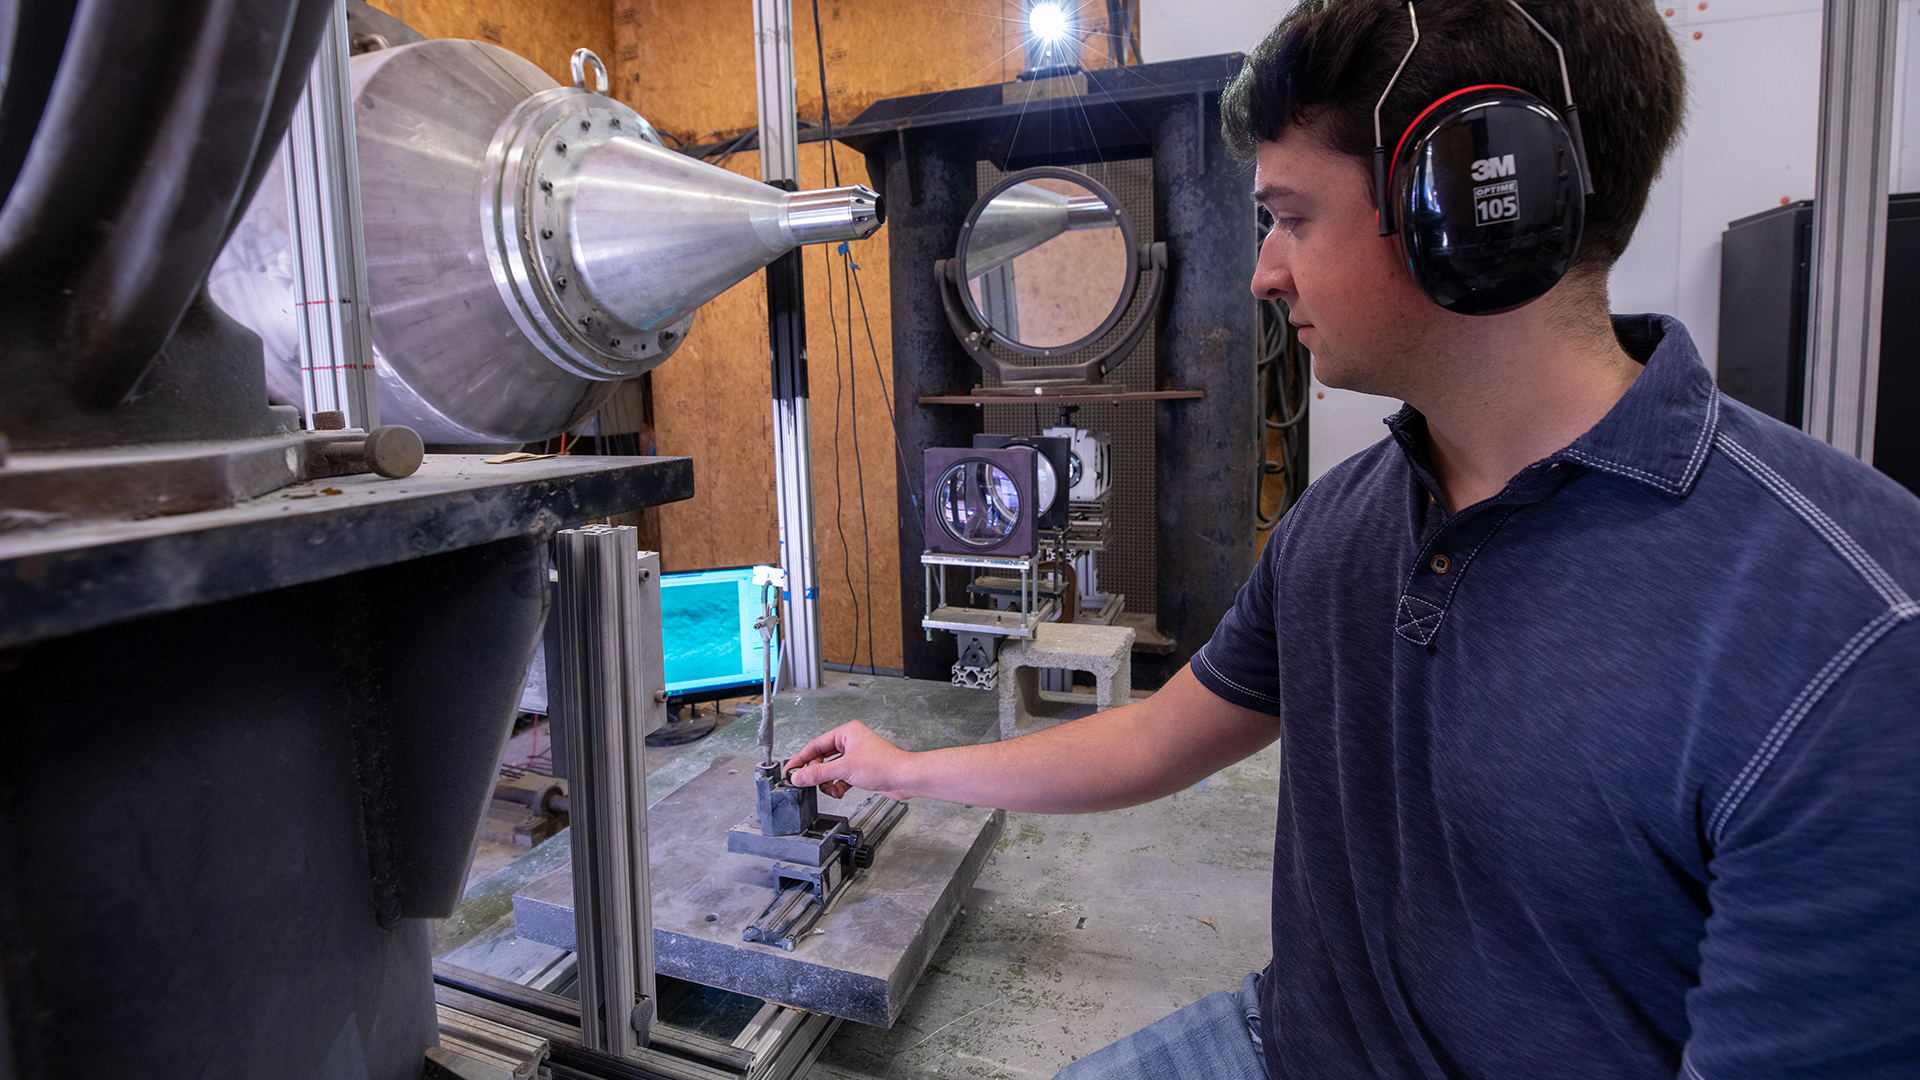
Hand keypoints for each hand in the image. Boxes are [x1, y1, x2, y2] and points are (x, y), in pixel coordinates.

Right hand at [784, 721, 915, 800]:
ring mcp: (856, 756)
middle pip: (822, 758)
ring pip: (831, 769)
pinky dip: (838, 785)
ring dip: (828, 782)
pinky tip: (839, 792)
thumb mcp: (844, 769)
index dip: (801, 759)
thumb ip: (818, 774)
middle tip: (810, 783)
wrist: (904, 778)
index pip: (816, 745)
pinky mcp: (860, 769)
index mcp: (847, 732)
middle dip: (818, 774)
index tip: (790, 770)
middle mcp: (851, 741)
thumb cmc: (883, 765)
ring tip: (831, 789)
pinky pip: (840, 776)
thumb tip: (798, 777)